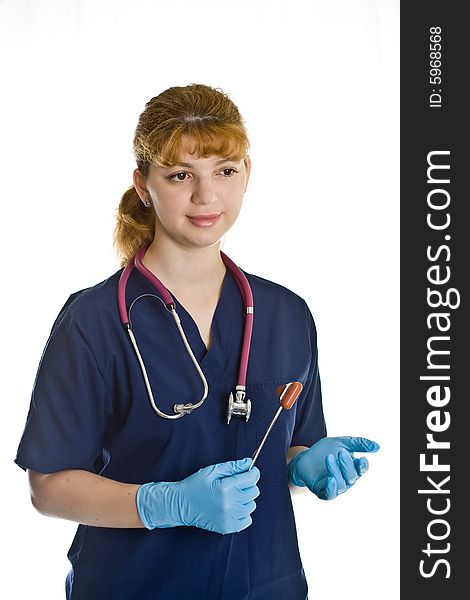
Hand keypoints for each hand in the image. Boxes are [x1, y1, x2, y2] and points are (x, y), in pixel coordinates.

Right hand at [136, 457, 259, 533]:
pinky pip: (247, 520)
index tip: (251, 471)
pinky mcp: (227, 527)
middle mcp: (229, 503)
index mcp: (225, 487)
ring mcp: (228, 517)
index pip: (251, 478)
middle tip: (238, 483)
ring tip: (233, 495)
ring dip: (246, 499)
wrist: (180, 505)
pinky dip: (244, 513)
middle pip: (254, 492)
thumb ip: (232, 466)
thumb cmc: (194, 485)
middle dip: (249, 484)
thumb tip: (248, 462)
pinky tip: (233, 507)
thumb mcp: (211, 470)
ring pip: (251, 505)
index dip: (253, 472)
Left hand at [288, 436, 378, 499]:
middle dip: (347, 464)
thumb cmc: (325, 450)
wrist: (304, 456)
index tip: (362, 459)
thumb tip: (377, 447)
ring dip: (335, 470)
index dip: (363, 466)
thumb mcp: (341, 442)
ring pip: (341, 484)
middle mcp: (346, 480)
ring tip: (329, 457)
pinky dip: (331, 489)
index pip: (362, 469)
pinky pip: (330, 494)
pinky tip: (330, 479)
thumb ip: (358, 443)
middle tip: (340, 452)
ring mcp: (335, 487)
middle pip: (351, 476)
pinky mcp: (323, 492)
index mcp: (353, 468)